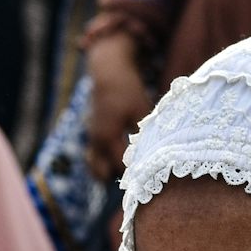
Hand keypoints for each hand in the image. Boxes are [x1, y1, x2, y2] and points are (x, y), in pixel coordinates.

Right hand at [84, 34, 151, 182]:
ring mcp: (91, 139)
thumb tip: (158, 156)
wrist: (108, 73)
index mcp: (107, 137)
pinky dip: (105, 163)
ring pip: (95, 168)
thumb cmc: (128, 92)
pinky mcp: (92, 136)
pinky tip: (121, 159)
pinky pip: (95, 159)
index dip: (135, 173)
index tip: (149, 172)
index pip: (120, 167)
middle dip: (119, 177)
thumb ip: (147, 136)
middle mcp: (96, 141)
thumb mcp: (142, 112)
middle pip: (102, 174)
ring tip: (129, 167)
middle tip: (138, 172)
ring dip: (110, 171)